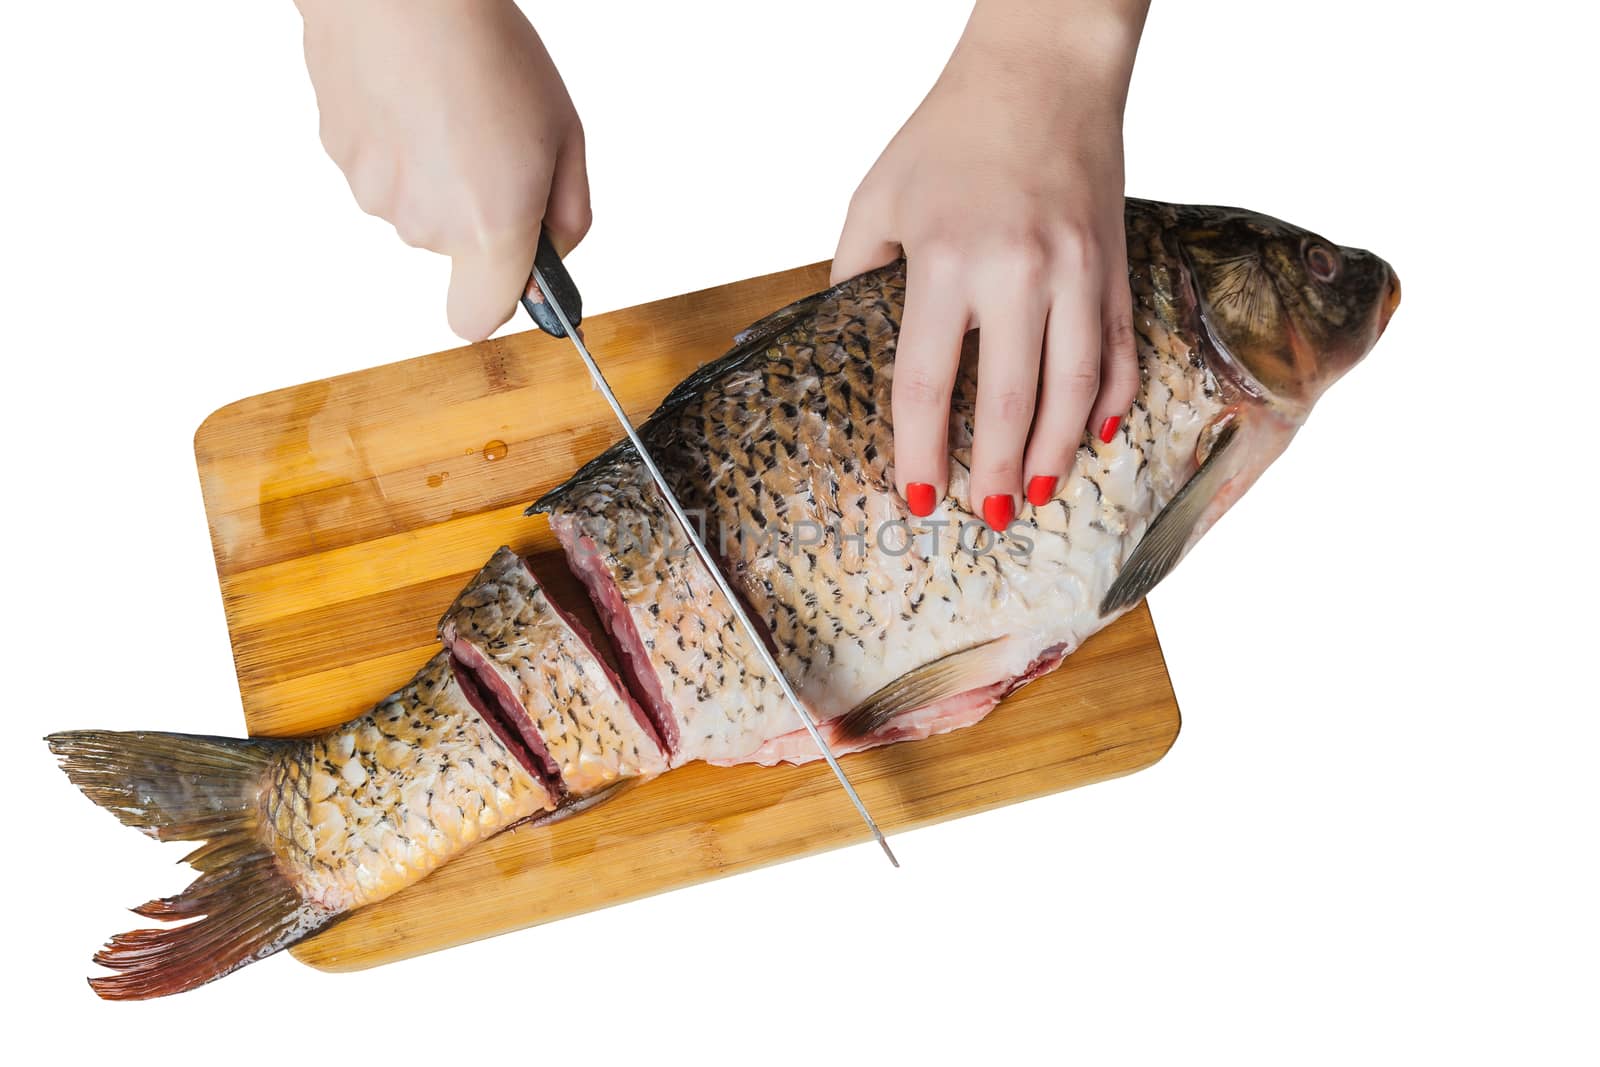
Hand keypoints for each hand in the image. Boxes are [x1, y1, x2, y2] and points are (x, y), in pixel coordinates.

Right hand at [298, 0, 589, 340]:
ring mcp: (375, 193)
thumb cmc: (490, 51)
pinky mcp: (339, 156)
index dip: (499, 297)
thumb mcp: (565, 136)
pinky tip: (409, 96)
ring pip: (416, 207)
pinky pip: (381, 170)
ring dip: (435, 174)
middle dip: (477, 211)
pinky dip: (398, 144)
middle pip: (454, 249)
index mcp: (489, 227)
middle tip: (492, 140)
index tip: (516, 266)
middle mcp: (426, 224)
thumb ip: (567, 216)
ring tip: (448, 107)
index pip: (477, 320)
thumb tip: (552, 255)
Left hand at [831, 0, 1147, 527]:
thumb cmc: (948, 133)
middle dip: (994, 473)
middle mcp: (1020, 271)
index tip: (917, 497)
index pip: (926, 383)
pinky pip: (1121, 350)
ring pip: (1074, 389)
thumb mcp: (876, 197)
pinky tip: (1094, 437)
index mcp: (947, 260)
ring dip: (1054, 453)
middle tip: (986, 518)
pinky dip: (1110, 400)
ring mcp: (1078, 270)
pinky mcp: (1116, 265)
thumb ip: (853, 275)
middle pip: (1007, 402)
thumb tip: (845, 345)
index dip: (918, 451)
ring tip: (1035, 495)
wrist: (1045, 67)